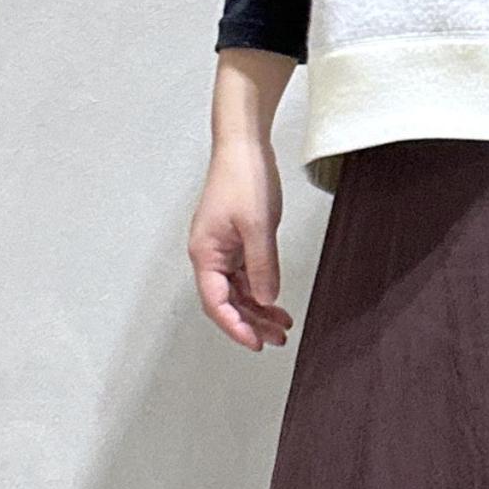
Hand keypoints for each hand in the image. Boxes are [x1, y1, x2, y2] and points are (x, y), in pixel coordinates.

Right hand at [188, 135, 294, 350]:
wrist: (244, 145)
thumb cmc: (243, 178)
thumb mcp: (258, 226)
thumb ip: (262, 266)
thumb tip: (265, 300)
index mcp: (205, 254)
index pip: (216, 303)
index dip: (236, 326)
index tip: (255, 344)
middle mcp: (209, 255)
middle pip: (227, 301)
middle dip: (252, 323)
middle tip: (278, 339)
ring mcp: (222, 249)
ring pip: (238, 291)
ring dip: (259, 310)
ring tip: (282, 326)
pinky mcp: (235, 242)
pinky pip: (246, 276)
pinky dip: (261, 290)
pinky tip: (277, 302)